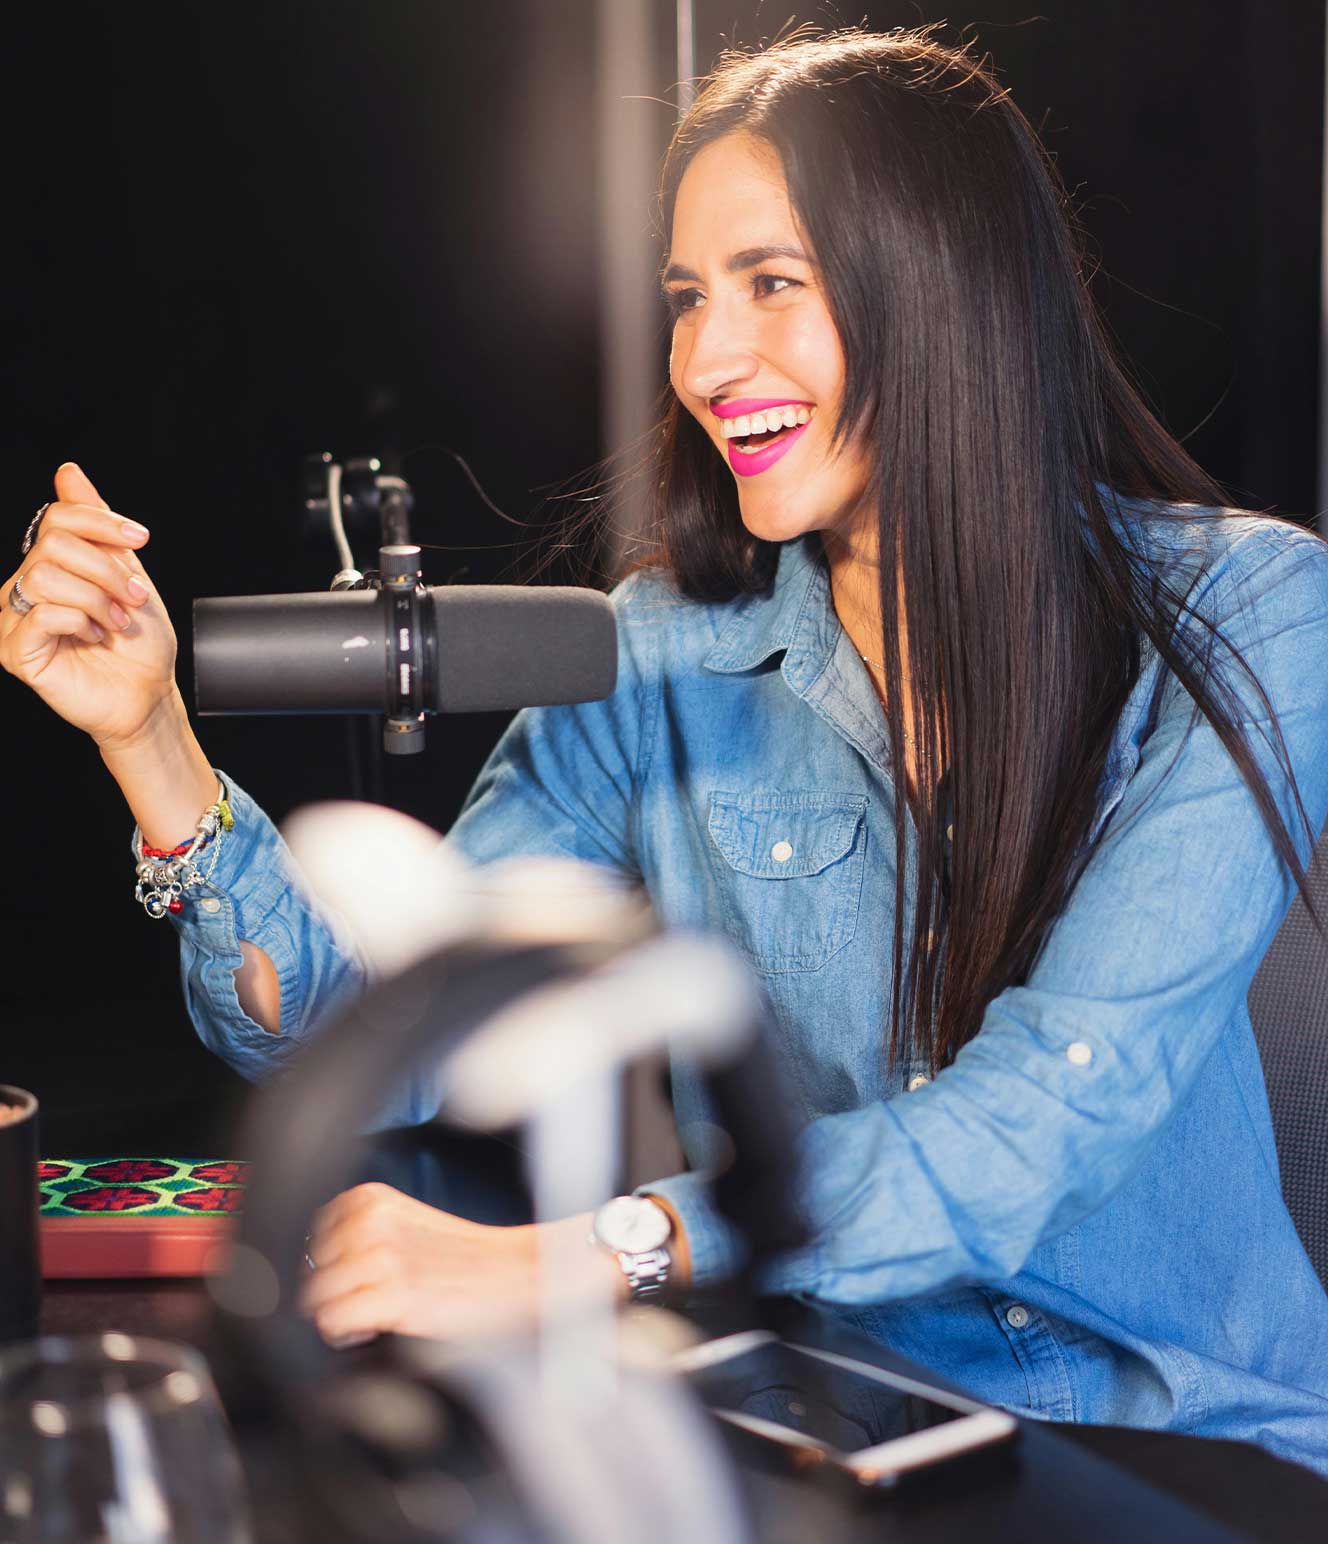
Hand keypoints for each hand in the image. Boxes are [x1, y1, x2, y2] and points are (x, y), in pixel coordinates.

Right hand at [0, 464, 177, 746]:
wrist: (148, 693)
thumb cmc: (139, 643)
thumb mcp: (127, 572)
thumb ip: (96, 525)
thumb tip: (68, 472)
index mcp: (51, 565)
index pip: (58, 518)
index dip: (101, 521)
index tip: (140, 538)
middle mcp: (25, 587)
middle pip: (53, 544)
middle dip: (107, 570)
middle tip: (132, 599)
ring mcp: (15, 619)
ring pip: (44, 576)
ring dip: (96, 599)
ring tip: (115, 623)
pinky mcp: (15, 650)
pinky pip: (42, 613)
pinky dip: (80, 621)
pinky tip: (93, 638)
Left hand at [301, 1182, 623, 1347]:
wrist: (517, 1272)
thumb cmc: (464, 1257)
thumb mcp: (404, 1224)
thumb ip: (358, 1233)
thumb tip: (309, 1266)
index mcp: (370, 1199)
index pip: (307, 1238)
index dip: (326, 1266)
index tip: (349, 1278)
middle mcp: (370, 1221)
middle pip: (307, 1271)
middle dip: (329, 1292)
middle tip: (367, 1299)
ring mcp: (382, 1257)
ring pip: (315, 1298)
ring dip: (337, 1315)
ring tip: (373, 1312)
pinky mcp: (394, 1294)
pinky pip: (333, 1322)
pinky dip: (347, 1333)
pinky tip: (375, 1327)